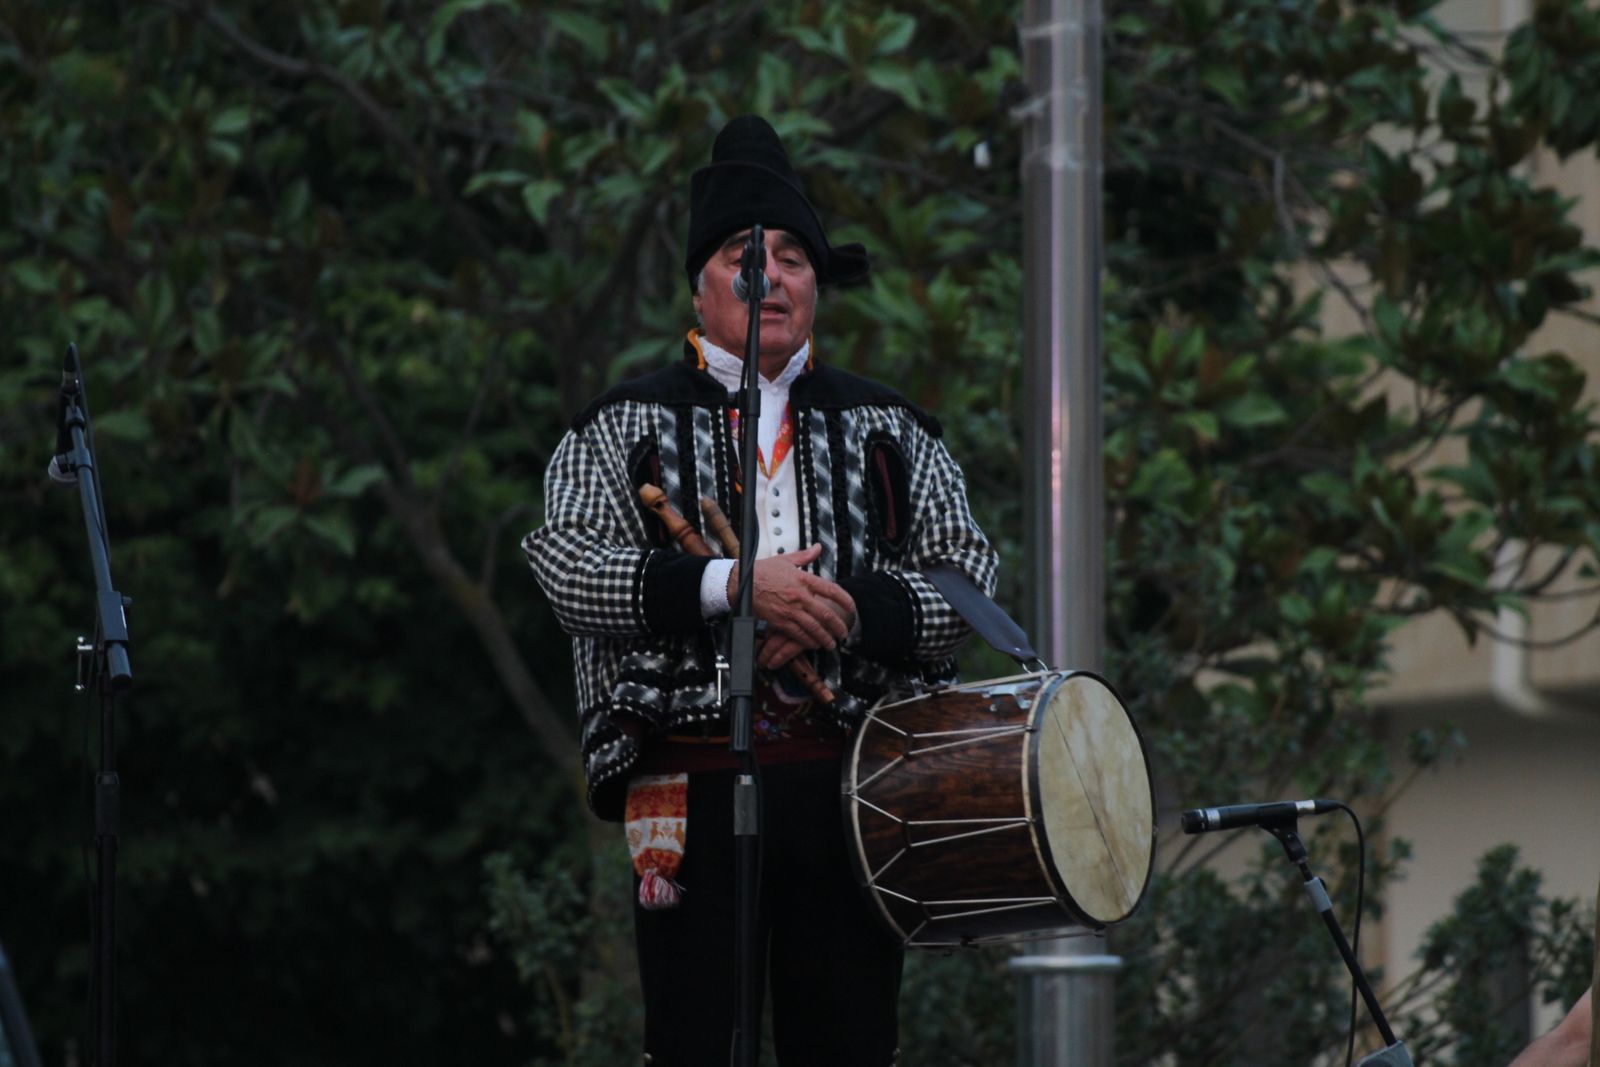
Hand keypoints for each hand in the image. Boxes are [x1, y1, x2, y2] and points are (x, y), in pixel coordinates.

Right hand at [727, 544, 855, 653]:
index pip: (831, 590)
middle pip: (825, 613)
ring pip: (813, 628)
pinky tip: (814, 644)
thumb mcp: (786, 560)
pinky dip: (808, 641)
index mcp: (803, 579)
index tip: (852, 608)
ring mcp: (789, 610)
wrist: (741, 582)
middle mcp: (799, 596)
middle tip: (844, 632)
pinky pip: (798, 634)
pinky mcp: (779, 621)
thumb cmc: (762, 570)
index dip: (845, 600)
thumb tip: (818, 548)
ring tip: (832, 644)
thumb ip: (805, 556)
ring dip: (825, 638)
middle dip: (837, 626)